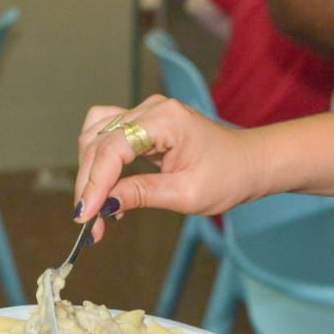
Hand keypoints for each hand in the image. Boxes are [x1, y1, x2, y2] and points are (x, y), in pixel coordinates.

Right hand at [73, 95, 261, 230]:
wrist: (248, 163)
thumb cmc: (228, 176)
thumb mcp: (187, 194)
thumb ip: (142, 194)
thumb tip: (104, 205)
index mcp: (166, 119)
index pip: (114, 148)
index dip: (95, 182)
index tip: (85, 215)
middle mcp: (150, 109)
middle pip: (98, 143)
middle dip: (89, 185)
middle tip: (89, 224)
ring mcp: (144, 113)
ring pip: (95, 139)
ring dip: (90, 174)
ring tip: (98, 211)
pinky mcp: (141, 124)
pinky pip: (106, 138)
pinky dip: (99, 163)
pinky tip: (105, 190)